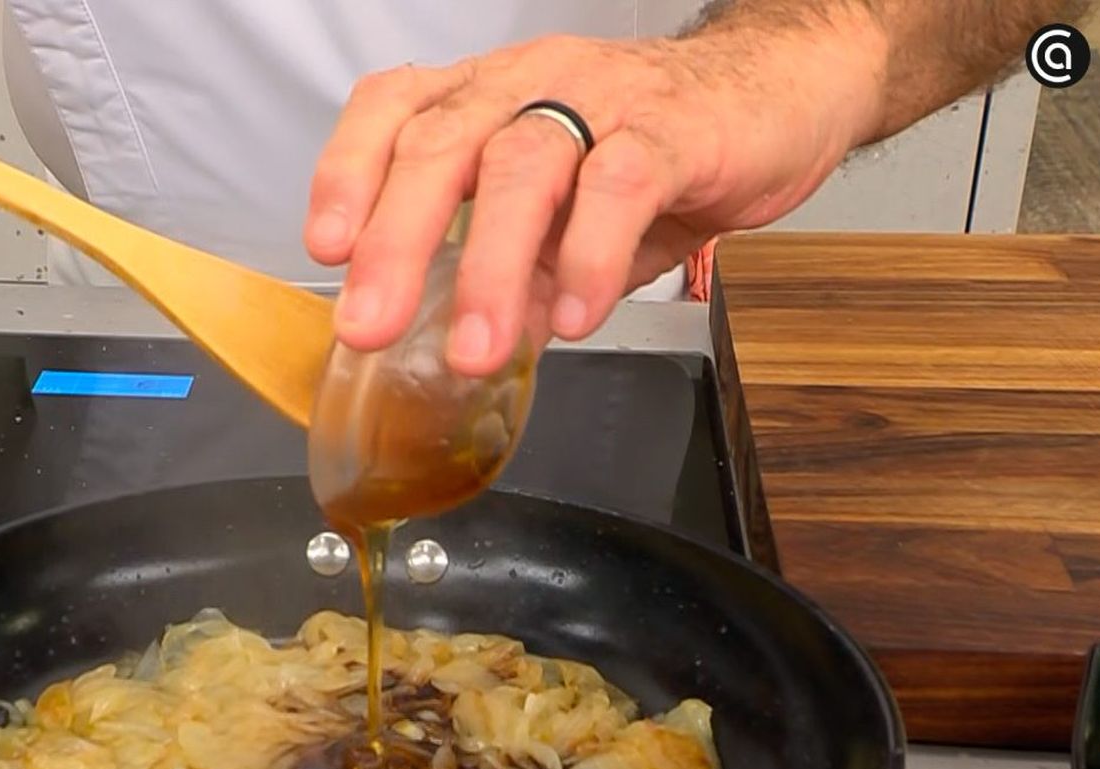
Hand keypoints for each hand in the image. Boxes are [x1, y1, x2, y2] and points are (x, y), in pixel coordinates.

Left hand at [304, 25, 883, 374]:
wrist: (774, 95)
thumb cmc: (648, 149)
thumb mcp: (559, 221)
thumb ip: (512, 278)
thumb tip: (466, 352)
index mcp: (485, 99)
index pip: (392, 109)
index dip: (347, 171)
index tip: (325, 247)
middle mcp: (527, 86)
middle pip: (440, 145)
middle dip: (395, 242)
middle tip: (370, 326)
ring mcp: (600, 100)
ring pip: (522, 166)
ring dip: (488, 267)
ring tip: (473, 349)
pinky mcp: (674, 130)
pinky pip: (621, 186)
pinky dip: (589, 256)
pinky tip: (574, 316)